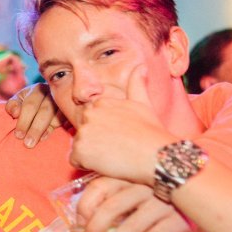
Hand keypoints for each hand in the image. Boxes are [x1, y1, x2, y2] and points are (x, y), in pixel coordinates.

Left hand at [6, 83, 62, 147]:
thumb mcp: (18, 101)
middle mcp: (52, 93)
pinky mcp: (71, 111)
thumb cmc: (28, 103)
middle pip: (44, 111)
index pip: (30, 105)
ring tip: (38, 141)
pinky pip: (65, 120)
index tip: (18, 135)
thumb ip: (12, 105)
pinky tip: (47, 136)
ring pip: (56, 116)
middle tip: (28, 144)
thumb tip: (15, 113)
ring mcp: (63, 102)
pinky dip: (57, 129)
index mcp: (37, 89)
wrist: (45, 102)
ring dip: (46, 130)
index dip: (24, 121)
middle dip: (35, 129)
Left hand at [69, 66, 174, 183]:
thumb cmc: (151, 132)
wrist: (156, 155)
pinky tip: (105, 163)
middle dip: (94, 141)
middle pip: (82, 132)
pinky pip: (75, 160)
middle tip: (116, 147)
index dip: (102, 130)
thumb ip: (137, 84)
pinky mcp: (80, 150)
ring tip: (113, 155)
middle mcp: (89, 114)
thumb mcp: (144, 104)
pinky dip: (87, 165)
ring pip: (78, 146)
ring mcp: (83, 132)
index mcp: (100, 103)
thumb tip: (140, 66)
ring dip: (91, 153)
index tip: (117, 136)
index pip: (90, 118)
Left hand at [74, 178, 189, 231]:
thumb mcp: (128, 188)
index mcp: (128, 176)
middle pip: (112, 207)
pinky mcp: (177, 220)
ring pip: (130, 226)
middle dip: (95, 229)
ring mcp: (162, 203)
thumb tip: (80, 222)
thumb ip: (106, 197)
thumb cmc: (151, 193)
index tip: (79, 225)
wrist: (195, 192)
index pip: (100, 186)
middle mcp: (144, 186)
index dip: (85, 206)